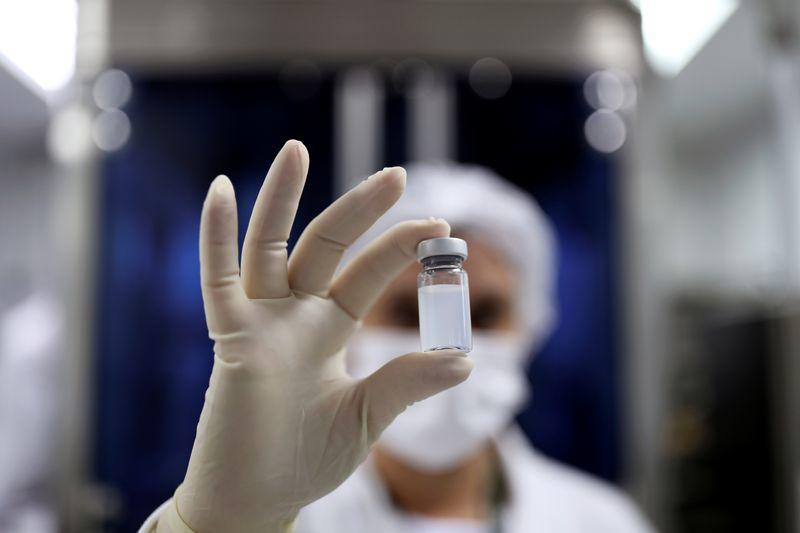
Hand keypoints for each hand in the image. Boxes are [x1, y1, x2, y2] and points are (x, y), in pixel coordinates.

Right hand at [160, 141, 472, 532]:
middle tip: (399, 175)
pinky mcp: (230, 340)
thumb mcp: (369, 415)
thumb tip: (468, 361)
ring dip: (282, 199)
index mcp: (328, 329)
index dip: (399, 249)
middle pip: (326, 246)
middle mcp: (295, 316)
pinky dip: (217, 238)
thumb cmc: (307, 458)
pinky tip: (223, 191)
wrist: (260, 499)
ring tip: (298, 149)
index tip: (440, 230)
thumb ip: (408, 381)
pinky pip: (219, 282)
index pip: (366, 274)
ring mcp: (260, 323)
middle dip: (360, 211)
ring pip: (270, 248)